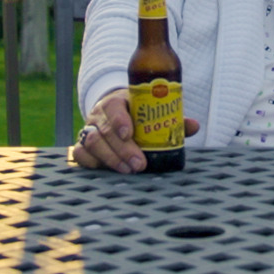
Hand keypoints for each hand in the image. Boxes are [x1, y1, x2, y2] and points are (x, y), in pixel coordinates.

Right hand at [71, 90, 201, 173]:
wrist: (112, 111)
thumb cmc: (136, 113)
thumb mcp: (150, 111)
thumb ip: (171, 119)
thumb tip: (194, 126)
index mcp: (116, 102)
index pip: (113, 108)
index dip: (119, 121)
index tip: (129, 134)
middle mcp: (99, 114)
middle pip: (104, 131)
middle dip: (122, 150)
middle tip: (139, 164)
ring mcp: (88, 129)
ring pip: (91, 143)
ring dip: (110, 158)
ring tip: (128, 170)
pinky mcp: (81, 144)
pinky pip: (80, 154)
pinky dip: (92, 163)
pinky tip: (107, 171)